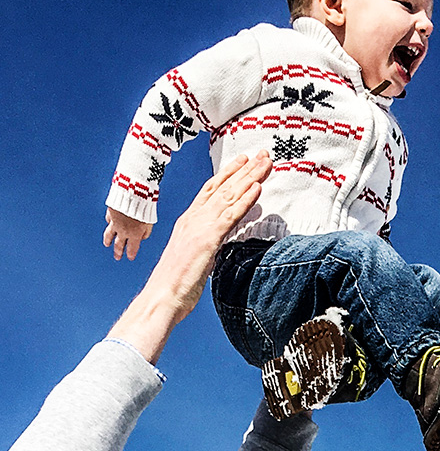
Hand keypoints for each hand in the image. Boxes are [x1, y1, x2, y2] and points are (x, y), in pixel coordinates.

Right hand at [103, 208, 152, 260]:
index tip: (130, 257)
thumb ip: (146, 233)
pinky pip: (109, 220)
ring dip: (108, 240)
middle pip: (119, 244)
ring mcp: (115, 222)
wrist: (133, 195)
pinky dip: (110, 223)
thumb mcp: (150, 223)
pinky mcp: (110, 213)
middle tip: (117, 257)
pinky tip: (109, 224)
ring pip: (109, 234)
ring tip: (107, 244)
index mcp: (134, 235)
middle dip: (118, 252)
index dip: (130, 254)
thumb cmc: (145, 208)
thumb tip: (141, 239)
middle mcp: (123, 231)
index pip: (132, 249)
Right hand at [106, 151, 271, 363]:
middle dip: (244, 169)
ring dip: (250, 177)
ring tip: (266, 162)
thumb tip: (218, 243)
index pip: (211, 191)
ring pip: (229, 196)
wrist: (162, 296)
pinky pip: (230, 216)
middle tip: (262, 153)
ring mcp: (200, 227)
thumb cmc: (176, 285)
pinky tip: (257, 187)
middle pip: (223, 187)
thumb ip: (207, 246)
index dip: (228, 174)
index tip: (244, 161)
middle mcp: (194, 218)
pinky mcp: (208, 239)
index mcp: (189, 221)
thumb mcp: (195, 258)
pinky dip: (245, 200)